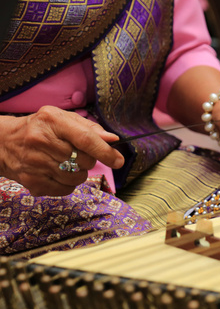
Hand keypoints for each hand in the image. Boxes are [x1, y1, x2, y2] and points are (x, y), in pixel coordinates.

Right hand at [0, 106, 124, 195]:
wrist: (3, 143)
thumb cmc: (40, 128)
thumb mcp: (62, 119)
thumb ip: (90, 128)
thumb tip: (112, 140)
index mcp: (52, 121)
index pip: (85, 139)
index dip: (105, 152)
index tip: (119, 161)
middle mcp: (41, 141)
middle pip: (84, 161)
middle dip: (89, 161)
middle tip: (77, 154)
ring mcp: (35, 163)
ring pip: (77, 178)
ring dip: (78, 173)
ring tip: (65, 163)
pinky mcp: (31, 181)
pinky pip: (65, 190)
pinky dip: (68, 184)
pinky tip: (57, 173)